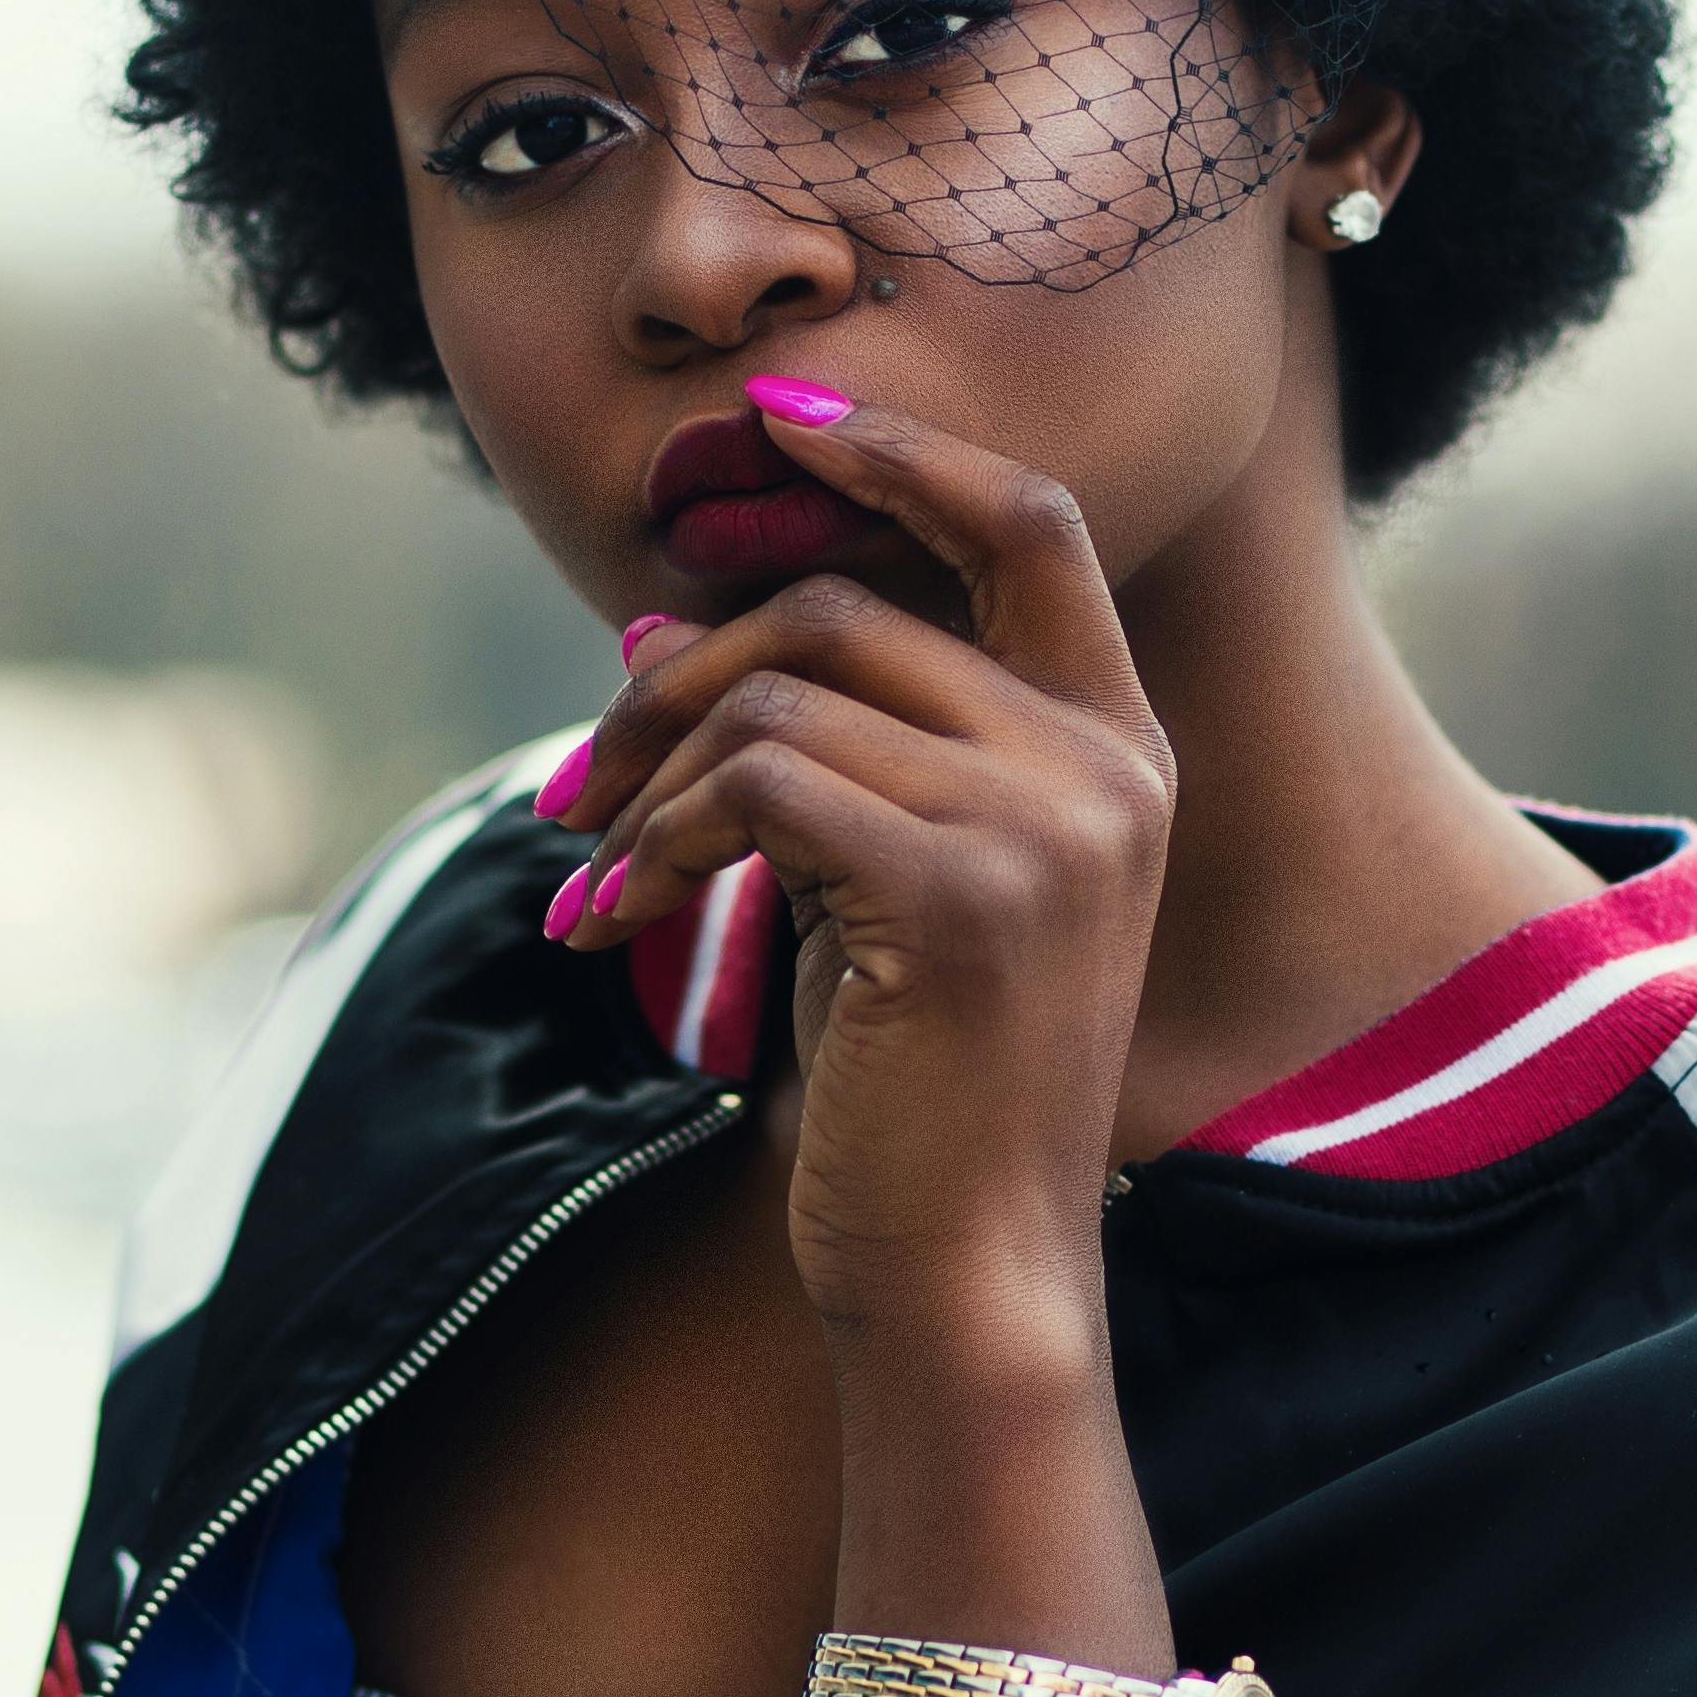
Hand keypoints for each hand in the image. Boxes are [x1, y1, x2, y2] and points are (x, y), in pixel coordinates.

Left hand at [553, 378, 1174, 1345]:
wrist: (972, 1275)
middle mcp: (1104, 765)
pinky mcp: (962, 892)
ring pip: (781, 690)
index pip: (1027, 520)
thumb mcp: (882, 884)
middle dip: (677, 673)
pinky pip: (756, 784)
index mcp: (1116, 745)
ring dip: (647, 776)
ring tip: (595, 876)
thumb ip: (821, 746)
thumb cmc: (923, 1091)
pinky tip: (612, 919)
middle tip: (580, 782)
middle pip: (841, 603)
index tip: (776, 421)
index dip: (900, 448)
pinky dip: (656, 839)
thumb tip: (650, 622)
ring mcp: (1046, 823)